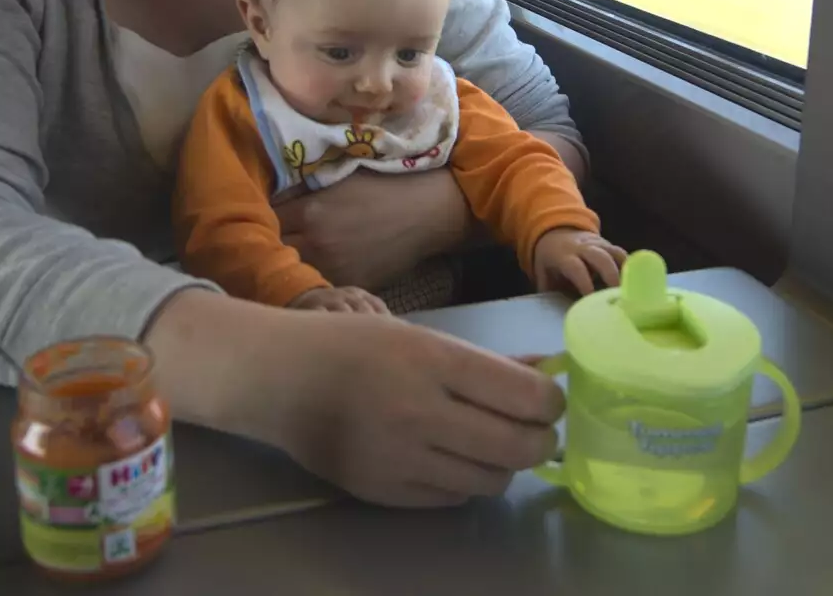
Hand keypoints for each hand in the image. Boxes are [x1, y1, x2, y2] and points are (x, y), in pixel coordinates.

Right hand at [144, 290, 563, 507]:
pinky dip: (467, 481)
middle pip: (518, 446)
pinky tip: (452, 458)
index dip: (552, 402)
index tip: (549, 400)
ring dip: (505, 464)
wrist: (280, 378)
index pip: (526, 395)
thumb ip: (487, 361)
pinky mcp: (385, 492)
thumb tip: (546, 370)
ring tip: (492, 444)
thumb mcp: (420, 336)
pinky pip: (454, 497)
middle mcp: (421, 411)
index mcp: (433, 361)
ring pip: (492, 479)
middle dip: (542, 441)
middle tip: (538, 432)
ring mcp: (401, 458)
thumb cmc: (354, 346)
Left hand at [274, 171, 470, 290]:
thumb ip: (304, 189)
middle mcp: (318, 243)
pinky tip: (310, 274)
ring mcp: (335, 268)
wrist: (426, 212)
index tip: (250, 218)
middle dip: (263, 246)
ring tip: (279, 261)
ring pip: (293, 274)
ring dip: (285, 267)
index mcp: (311, 211)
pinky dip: (312, 280)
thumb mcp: (339, 177)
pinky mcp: (352, 285)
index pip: (264, 219)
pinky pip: (321, 286)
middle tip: (257, 242)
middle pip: (272, 251)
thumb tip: (271, 196)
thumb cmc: (384, 187)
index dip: (255, 218)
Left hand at [532, 229, 626, 295]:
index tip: (592, 300)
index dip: (585, 283)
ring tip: (631, 292)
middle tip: (619, 297)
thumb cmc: (550, 261)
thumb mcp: (543, 275)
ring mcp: (598, 244)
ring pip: (615, 253)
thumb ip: (551, 292)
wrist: (556, 233)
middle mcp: (582, 247)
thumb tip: (560, 315)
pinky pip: (622, 255)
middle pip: (601, 257)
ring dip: (625, 272)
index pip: (576, 267)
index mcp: (564, 256)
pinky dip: (630, 268)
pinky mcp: (609, 246)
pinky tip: (634, 284)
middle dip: (611, 276)